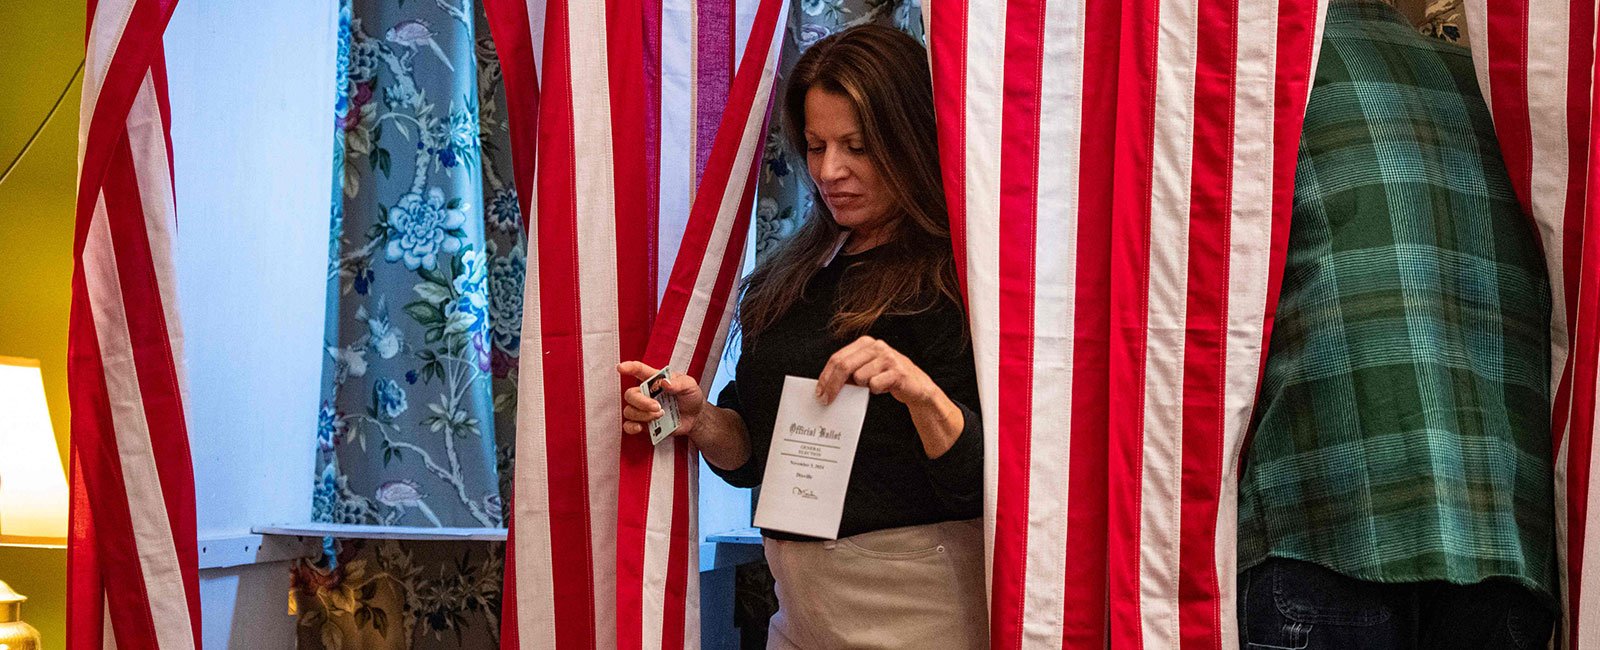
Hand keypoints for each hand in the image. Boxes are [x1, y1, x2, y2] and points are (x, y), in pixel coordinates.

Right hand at [617, 361, 705, 437]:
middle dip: (642, 402)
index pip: (639, 370)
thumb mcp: (689, 385)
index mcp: (655, 380)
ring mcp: (643, 409)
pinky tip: (640, 427)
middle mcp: (646, 393)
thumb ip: (679, 383)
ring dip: (643, 415)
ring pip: (629, 411)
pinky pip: (628, 425)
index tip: (621, 368)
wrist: (696, 417)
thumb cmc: (690, 396)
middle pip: (630, 395)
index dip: (629, 367)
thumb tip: (665, 383)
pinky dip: (631, 427)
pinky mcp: (644, 423)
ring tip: (659, 416)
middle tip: (657, 407)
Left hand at [814, 336, 941, 406]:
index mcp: (865, 343)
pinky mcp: (897, 371)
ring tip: (874, 384)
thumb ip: (849, 371)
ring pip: (860, 377)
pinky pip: (875, 385)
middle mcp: (876, 346)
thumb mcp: (866, 369)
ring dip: (863, 387)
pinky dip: (876, 390)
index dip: (826, 376)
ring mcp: (888, 357)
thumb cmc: (887, 377)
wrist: (916, 385)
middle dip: (832, 385)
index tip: (819, 392)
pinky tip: (885, 386)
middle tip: (826, 400)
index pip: (838, 358)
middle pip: (844, 366)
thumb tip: (826, 385)